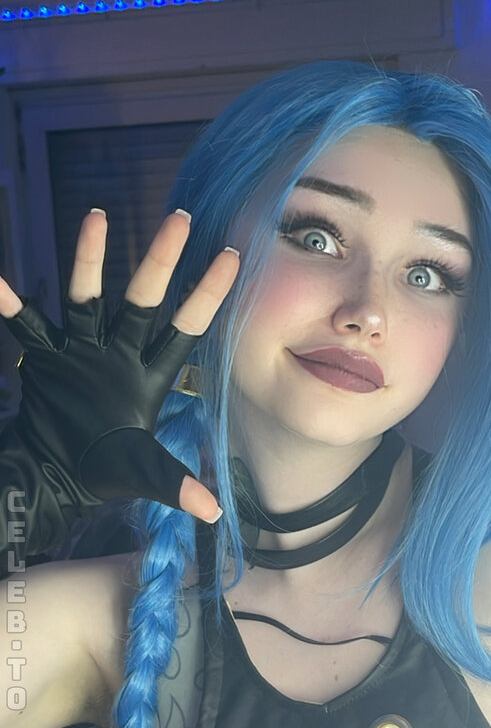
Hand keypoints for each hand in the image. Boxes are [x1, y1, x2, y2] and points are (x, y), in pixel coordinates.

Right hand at [0, 209, 239, 523]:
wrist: (57, 470)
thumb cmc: (105, 469)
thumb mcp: (142, 472)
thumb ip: (173, 482)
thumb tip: (212, 511)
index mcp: (150, 374)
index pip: (186, 329)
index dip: (207, 295)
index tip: (233, 256)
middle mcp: (119, 351)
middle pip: (142, 298)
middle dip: (160, 261)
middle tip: (180, 218)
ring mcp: (82, 349)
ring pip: (87, 297)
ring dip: (88, 260)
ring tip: (95, 216)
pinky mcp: (46, 357)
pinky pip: (26, 325)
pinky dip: (9, 304)